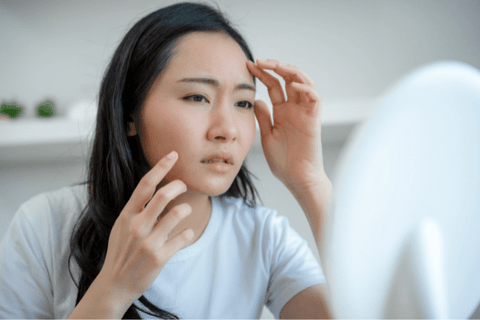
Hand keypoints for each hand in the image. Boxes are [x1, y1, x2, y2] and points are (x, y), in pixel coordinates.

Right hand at [96, 151, 193, 310]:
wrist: (115, 284)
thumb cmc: (121, 252)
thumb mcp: (121, 226)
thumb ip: (136, 209)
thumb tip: (154, 189)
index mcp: (127, 215)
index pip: (145, 184)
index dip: (161, 167)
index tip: (173, 154)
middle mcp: (137, 226)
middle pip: (163, 195)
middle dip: (178, 185)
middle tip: (183, 185)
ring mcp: (148, 242)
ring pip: (177, 213)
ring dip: (186, 209)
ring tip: (184, 211)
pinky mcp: (160, 257)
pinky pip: (184, 237)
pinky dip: (188, 233)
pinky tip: (184, 234)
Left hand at [247, 59, 325, 191]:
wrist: (296, 179)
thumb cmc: (283, 161)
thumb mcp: (267, 136)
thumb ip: (263, 118)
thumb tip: (256, 100)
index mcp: (282, 111)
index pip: (274, 85)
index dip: (262, 73)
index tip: (247, 64)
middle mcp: (294, 108)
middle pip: (288, 78)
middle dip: (275, 66)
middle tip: (259, 61)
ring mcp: (305, 113)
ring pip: (304, 82)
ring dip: (291, 71)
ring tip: (276, 66)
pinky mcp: (314, 120)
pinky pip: (314, 98)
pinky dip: (306, 88)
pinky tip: (292, 84)